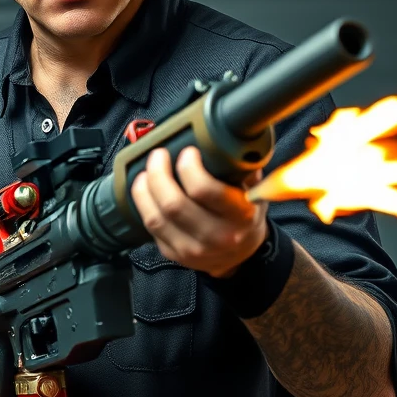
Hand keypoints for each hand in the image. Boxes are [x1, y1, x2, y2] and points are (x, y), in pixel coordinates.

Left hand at [130, 147, 267, 277]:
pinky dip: (142, 205)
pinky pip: (151, 228)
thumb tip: (226, 142)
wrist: (242, 254)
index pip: (205, 191)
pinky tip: (144, 190)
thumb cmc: (244, 216)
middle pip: (173, 204)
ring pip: (156, 218)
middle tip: (158, 155)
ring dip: (144, 189)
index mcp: (239, 216)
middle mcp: (216, 236)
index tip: (187, 152)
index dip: (189, 168)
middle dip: (159, 173)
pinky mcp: (174, 254)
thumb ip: (242, 168)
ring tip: (145, 172)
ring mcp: (193, 249)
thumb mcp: (254, 191)